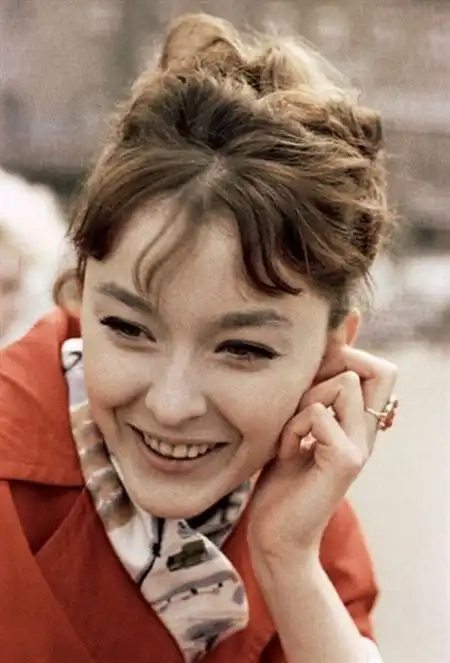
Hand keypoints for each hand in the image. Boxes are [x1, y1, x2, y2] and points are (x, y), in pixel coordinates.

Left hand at [247, 344, 397, 567]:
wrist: (276, 535)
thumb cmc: (280, 481)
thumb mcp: (296, 428)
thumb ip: (312, 398)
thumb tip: (316, 358)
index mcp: (358, 425)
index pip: (382, 371)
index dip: (349, 357)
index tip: (311, 376)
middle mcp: (367, 434)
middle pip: (380, 371)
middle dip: (333, 369)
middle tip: (301, 400)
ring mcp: (360, 448)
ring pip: (344, 384)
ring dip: (304, 401)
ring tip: (289, 434)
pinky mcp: (345, 461)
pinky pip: (319, 413)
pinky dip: (293, 426)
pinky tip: (286, 451)